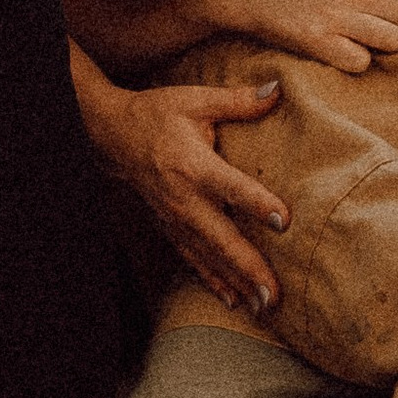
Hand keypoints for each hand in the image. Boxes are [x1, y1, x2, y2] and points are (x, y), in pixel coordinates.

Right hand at [74, 59, 289, 312]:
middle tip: (274, 294)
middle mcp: (185, 199)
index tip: (284, 220)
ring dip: (236, 283)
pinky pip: (193, 260)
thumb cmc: (158, 115)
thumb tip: (278, 89)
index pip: (231, 186)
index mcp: (194, 164)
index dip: (257, 203)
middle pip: (220, 238)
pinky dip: (213, 282)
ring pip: (209, 257)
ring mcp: (175, 219)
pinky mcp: (170, 228)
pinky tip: (235, 302)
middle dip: (248, 268)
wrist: (113, 137)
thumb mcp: (196, 99)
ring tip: (263, 308)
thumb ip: (238, 100)